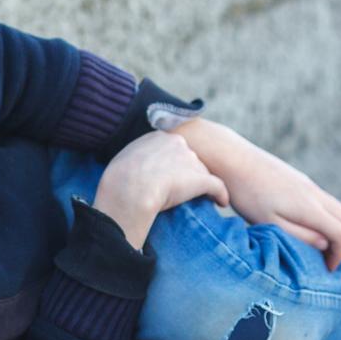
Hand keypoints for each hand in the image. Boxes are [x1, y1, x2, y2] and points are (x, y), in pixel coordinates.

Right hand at [93, 131, 229, 247]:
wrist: (129, 191)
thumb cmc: (119, 181)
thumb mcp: (122, 160)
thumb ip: (134, 157)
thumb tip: (133, 167)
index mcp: (158, 136)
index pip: (173, 148)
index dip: (172, 164)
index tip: (169, 177)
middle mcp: (178, 143)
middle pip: (190, 158)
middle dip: (188, 173)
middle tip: (184, 189)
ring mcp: (190, 160)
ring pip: (202, 173)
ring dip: (201, 185)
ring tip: (200, 199)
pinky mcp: (201, 179)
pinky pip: (217, 186)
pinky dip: (221, 195)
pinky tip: (222, 203)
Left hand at [173, 118, 340, 270]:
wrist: (233, 159)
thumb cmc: (246, 195)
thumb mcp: (270, 223)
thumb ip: (300, 235)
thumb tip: (325, 244)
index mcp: (309, 207)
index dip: (340, 254)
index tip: (328, 269)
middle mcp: (314, 193)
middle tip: (327, 261)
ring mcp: (308, 184)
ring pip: (336, 208)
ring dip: (335, 229)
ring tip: (318, 247)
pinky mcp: (299, 179)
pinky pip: (323, 200)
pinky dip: (326, 217)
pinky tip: (307, 227)